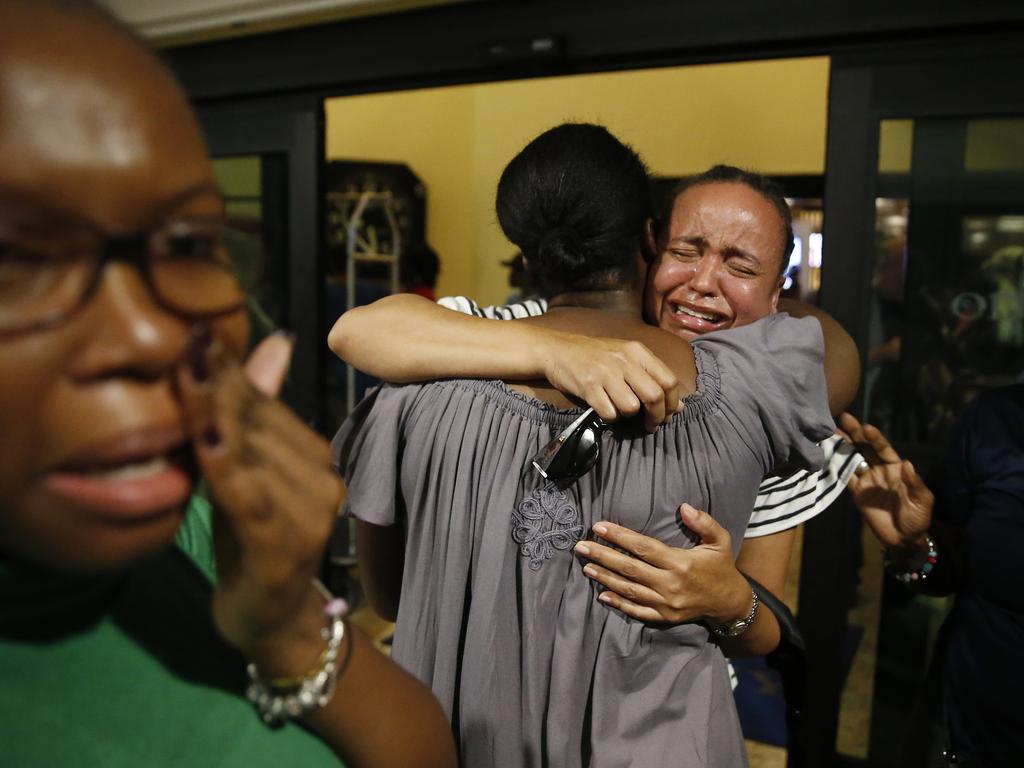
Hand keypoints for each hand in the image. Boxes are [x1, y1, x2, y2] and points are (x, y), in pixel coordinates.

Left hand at [177, 327, 342, 674]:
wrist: (270, 619)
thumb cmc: (251, 541)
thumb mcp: (248, 471)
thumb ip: (259, 409)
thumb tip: (278, 340)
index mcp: (318, 458)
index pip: (268, 404)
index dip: (231, 369)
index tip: (196, 332)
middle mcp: (325, 480)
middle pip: (260, 424)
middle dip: (217, 385)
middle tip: (182, 344)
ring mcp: (311, 515)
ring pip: (254, 454)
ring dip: (216, 415)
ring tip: (184, 375)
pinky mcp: (286, 548)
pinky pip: (250, 499)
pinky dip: (226, 467)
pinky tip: (203, 440)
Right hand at [541, 332, 682, 431]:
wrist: (559, 350)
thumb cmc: (596, 356)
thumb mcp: (627, 358)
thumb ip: (653, 378)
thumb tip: (678, 407)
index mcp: (638, 352)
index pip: (669, 381)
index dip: (672, 403)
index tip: (666, 414)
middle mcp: (624, 360)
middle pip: (655, 396)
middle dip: (656, 417)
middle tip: (650, 424)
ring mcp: (605, 373)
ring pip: (632, 407)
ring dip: (629, 415)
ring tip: (621, 410)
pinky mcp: (588, 387)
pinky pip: (609, 413)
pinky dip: (610, 417)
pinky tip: (605, 408)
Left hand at [572, 503, 750, 625]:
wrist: (730, 602)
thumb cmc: (721, 567)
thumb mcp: (720, 541)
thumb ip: (704, 522)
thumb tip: (684, 507)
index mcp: (680, 563)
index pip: (643, 547)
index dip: (619, 537)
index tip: (599, 527)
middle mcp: (670, 584)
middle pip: (629, 568)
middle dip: (603, 556)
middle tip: (580, 546)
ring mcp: (666, 603)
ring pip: (629, 589)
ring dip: (605, 578)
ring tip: (586, 566)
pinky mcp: (665, 616)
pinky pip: (637, 611)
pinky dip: (619, 604)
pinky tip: (602, 595)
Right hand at [839, 412, 932, 549]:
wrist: (903, 539)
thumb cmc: (918, 518)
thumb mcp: (922, 500)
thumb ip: (914, 482)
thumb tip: (906, 463)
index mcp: (896, 468)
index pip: (883, 449)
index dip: (875, 438)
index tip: (866, 427)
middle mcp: (879, 470)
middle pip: (865, 448)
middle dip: (855, 433)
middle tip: (843, 418)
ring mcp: (866, 480)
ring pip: (852, 458)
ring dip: (843, 445)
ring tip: (830, 431)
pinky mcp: (856, 492)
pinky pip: (845, 476)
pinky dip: (835, 466)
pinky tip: (827, 453)